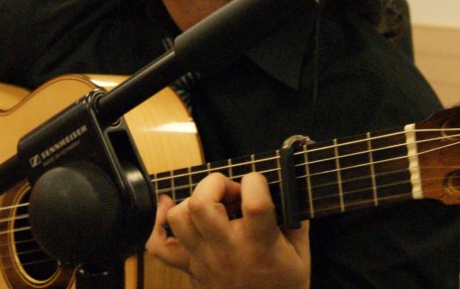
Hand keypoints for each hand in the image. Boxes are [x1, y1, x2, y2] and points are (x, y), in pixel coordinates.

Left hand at [145, 172, 309, 288]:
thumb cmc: (285, 286)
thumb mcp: (302, 253)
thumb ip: (293, 217)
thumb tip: (284, 185)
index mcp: (260, 246)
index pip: (253, 203)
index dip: (255, 182)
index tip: (258, 184)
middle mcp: (227, 251)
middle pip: (201, 204)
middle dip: (214, 184)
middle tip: (231, 192)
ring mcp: (204, 260)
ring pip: (178, 218)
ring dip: (192, 201)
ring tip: (211, 204)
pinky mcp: (191, 269)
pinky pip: (159, 247)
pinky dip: (157, 225)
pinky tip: (168, 208)